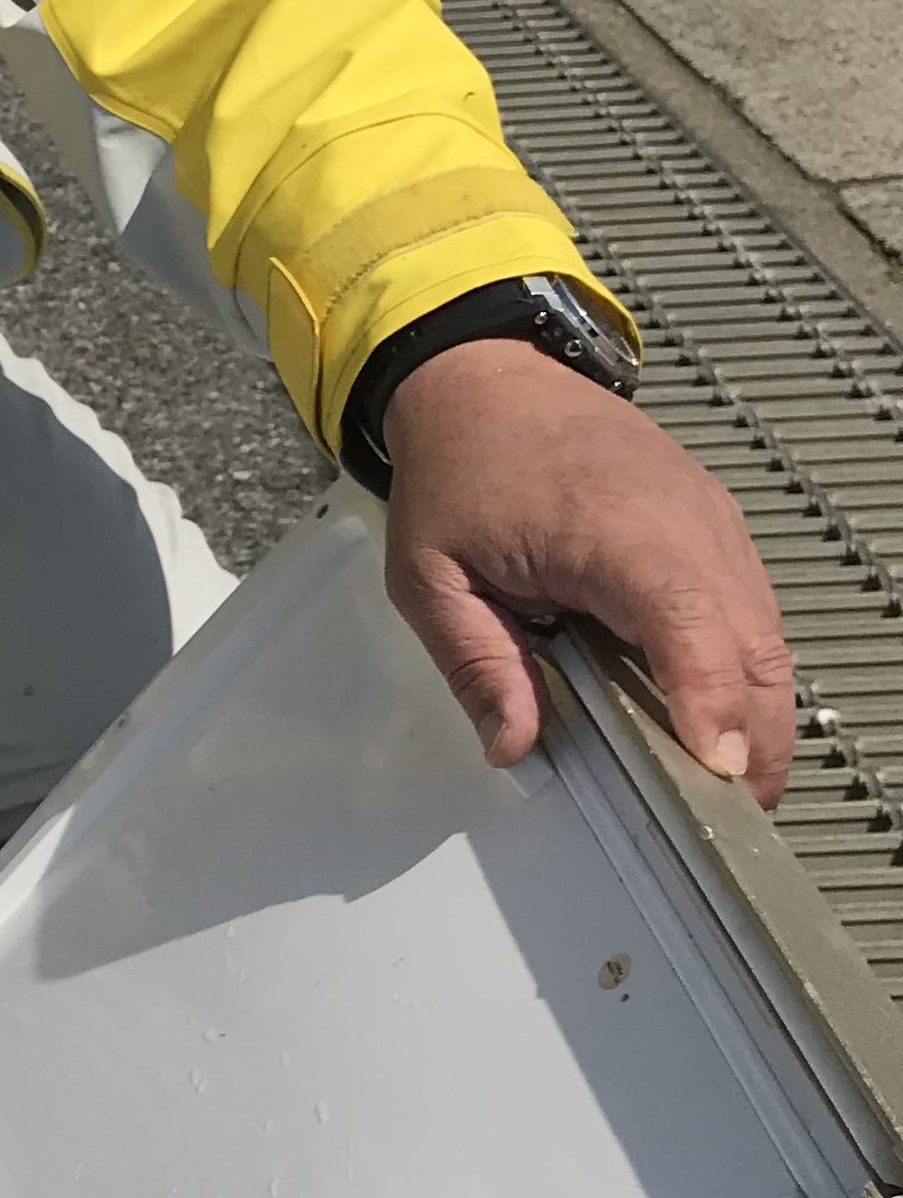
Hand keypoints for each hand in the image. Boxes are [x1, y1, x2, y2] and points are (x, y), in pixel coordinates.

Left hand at [381, 341, 793, 805]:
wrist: (487, 379)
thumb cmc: (459, 471)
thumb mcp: (429, 575)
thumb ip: (475, 663)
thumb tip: (514, 746)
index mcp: (616, 532)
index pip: (690, 626)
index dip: (709, 703)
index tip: (717, 772)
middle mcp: (688, 524)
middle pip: (751, 645)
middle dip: (751, 736)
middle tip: (730, 818)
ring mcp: (714, 522)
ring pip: (767, 633)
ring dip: (760, 711)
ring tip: (734, 789)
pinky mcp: (717, 526)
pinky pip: (753, 609)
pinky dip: (749, 669)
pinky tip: (724, 721)